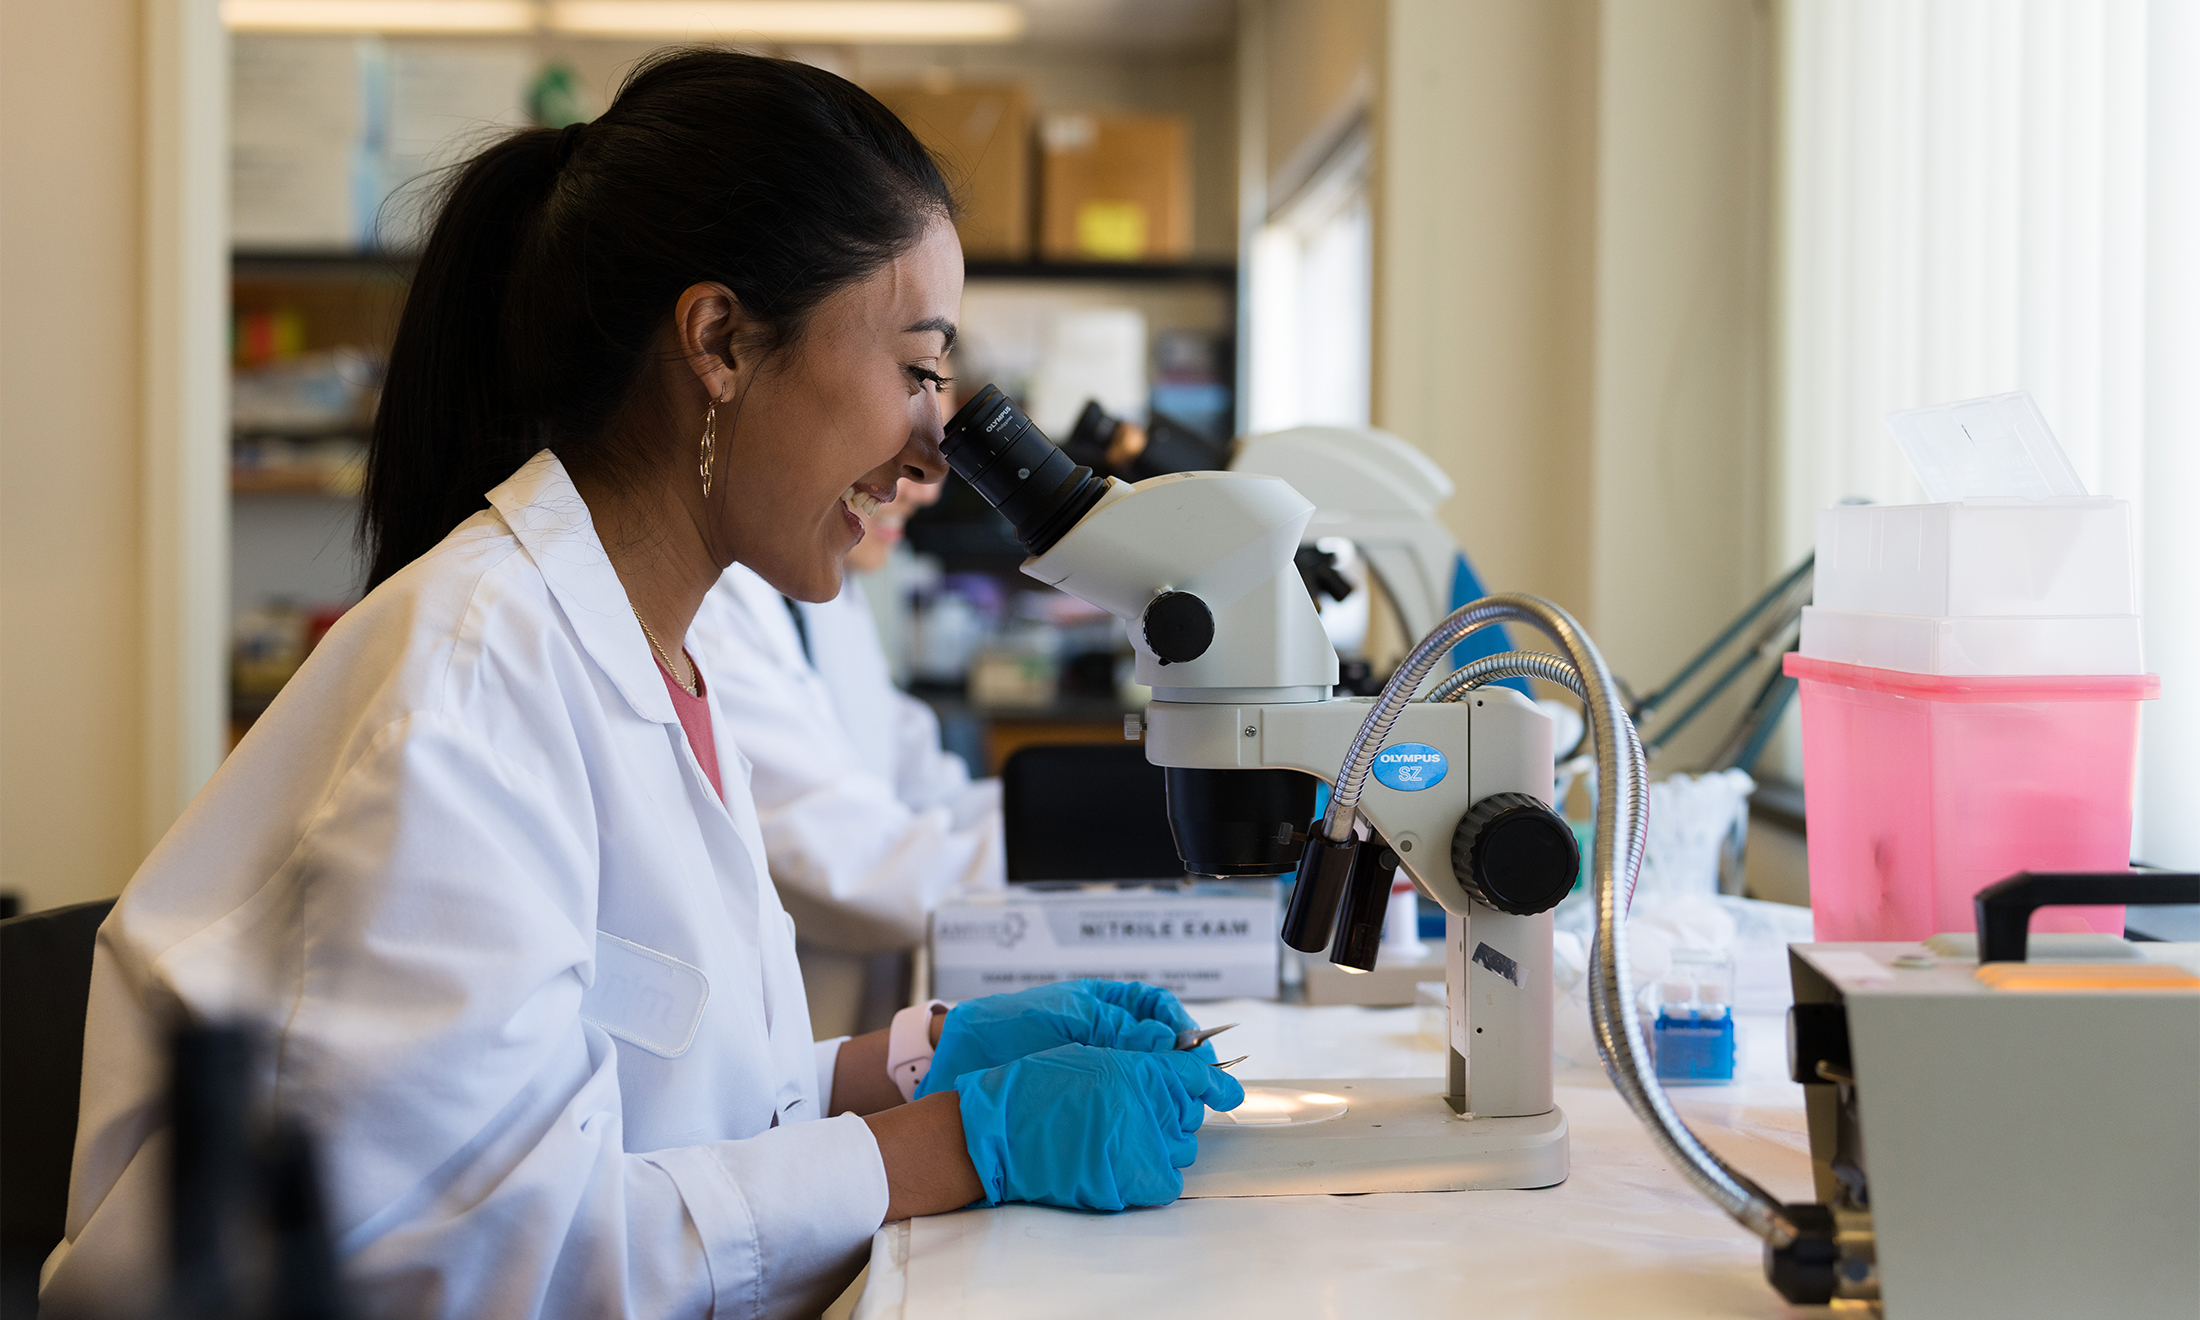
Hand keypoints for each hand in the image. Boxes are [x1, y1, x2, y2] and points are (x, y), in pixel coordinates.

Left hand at [916, 980, 1207, 1097]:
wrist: (957, 1059)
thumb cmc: (1007, 1026)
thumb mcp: (1066, 1016)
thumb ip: (1116, 1025)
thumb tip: (1167, 1038)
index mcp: (1102, 1003)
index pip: (1158, 1008)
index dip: (1183, 1028)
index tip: (1197, 1051)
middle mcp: (1104, 1033)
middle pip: (1160, 1046)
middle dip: (1183, 1064)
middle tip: (1199, 1087)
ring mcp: (1095, 1065)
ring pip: (1145, 1076)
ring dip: (1165, 1090)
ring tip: (1179, 1107)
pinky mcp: (1083, 1095)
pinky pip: (1121, 1098)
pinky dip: (1138, 1108)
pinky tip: (1146, 1120)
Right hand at [953, 1044, 1245, 1210]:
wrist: (999, 1133)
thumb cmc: (1035, 1090)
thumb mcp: (1090, 1058)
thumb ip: (1137, 1065)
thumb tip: (1180, 1075)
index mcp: (1136, 1069)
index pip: (1196, 1073)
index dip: (1215, 1082)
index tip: (1226, 1091)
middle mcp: (1146, 1105)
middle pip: (1191, 1113)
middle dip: (1177, 1113)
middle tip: (1145, 1113)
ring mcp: (1141, 1145)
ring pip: (1183, 1148)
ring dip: (1166, 1144)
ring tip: (1128, 1139)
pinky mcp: (1131, 1181)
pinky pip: (1168, 1182)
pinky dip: (1157, 1176)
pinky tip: (1132, 1165)